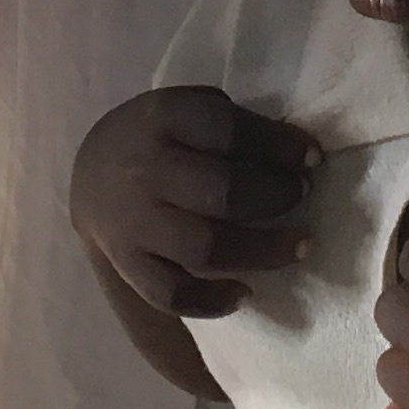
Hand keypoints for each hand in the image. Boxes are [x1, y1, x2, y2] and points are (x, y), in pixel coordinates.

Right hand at [71, 85, 320, 316]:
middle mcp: (146, 170)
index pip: (229, 130)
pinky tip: (245, 293)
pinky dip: (212, 301)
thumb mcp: (185, 108)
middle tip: (301, 195)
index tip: (314, 158)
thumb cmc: (160, 137)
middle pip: (224, 192)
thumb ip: (231, 124)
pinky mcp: (128, 264)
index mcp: (164, 118)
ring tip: (300, 246)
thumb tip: (295, 153)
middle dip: (275, 196)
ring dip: (262, 251)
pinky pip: (172, 294)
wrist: (94, 174)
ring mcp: (135, 223)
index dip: (280, 146)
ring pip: (205, 248)